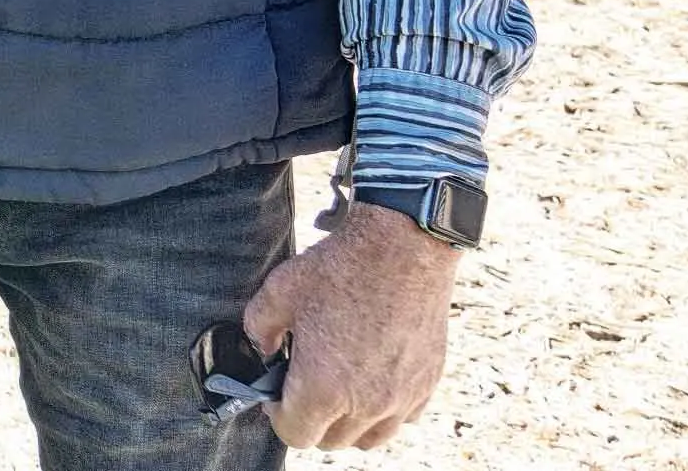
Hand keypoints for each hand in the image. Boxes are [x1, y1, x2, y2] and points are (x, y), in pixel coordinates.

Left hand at [243, 199, 462, 449]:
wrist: (402, 248)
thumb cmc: (340, 269)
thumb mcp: (279, 292)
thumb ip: (259, 330)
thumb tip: (263, 351)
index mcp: (323, 388)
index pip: (294, 433)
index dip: (277, 415)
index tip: (275, 393)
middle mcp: (366, 404)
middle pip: (330, 440)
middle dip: (310, 419)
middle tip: (303, 383)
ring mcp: (402, 398)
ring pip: (369, 437)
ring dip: (348, 422)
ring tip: (337, 386)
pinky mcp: (428, 385)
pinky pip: (401, 418)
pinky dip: (384, 408)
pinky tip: (370, 376)